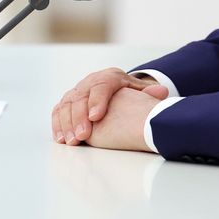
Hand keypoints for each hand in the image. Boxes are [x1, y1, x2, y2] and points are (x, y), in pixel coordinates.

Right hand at [51, 67, 168, 144]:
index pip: (101, 86)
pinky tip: (60, 138)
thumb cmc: (131, 94)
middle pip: (80, 96)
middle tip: (83, 136)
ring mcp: (77, 91)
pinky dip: (57, 124)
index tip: (96, 117)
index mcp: (110, 77)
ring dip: (66, 123)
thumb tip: (161, 92)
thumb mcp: (140, 92)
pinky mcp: (67, 101)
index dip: (97, 101)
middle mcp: (90, 82)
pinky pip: (58, 110)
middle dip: (79, 117)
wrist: (116, 89)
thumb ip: (149, 94)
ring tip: (71, 141)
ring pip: (66, 104)